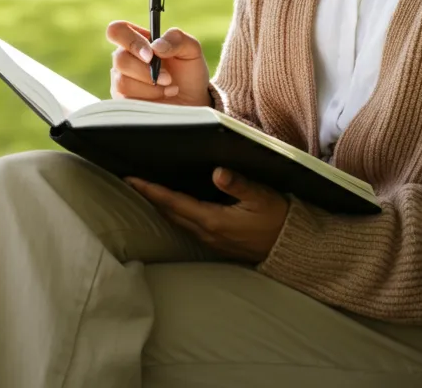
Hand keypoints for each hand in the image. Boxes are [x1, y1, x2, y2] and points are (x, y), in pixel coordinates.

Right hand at [106, 21, 209, 106]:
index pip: (117, 31)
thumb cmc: (189, 73)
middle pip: (119, 58)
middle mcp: (125, 59)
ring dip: (151, 87)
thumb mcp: (191, 50)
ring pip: (123, 81)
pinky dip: (150, 98)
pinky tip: (163, 96)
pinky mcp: (123, 102)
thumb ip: (177, 39)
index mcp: (137, 41)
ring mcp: (122, 81)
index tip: (150, 54)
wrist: (193, 102)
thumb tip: (156, 46)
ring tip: (169, 87)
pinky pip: (127, 100)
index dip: (130, 40)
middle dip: (146, 70)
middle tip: (168, 77)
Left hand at [126, 168, 288, 262]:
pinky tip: (170, 204)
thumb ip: (239, 184)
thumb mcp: (262, 197)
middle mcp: (207, 233)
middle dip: (149, 197)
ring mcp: (211, 241)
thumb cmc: (278, 219)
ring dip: (159, 206)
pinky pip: (187, 226)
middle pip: (169, 213)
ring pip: (176, 221)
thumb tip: (218, 171)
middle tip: (129, 180)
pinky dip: (173, 213)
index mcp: (214, 221)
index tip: (132, 180)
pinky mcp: (216, 243)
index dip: (152, 191)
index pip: (174, 203)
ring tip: (144, 189)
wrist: (291, 248)